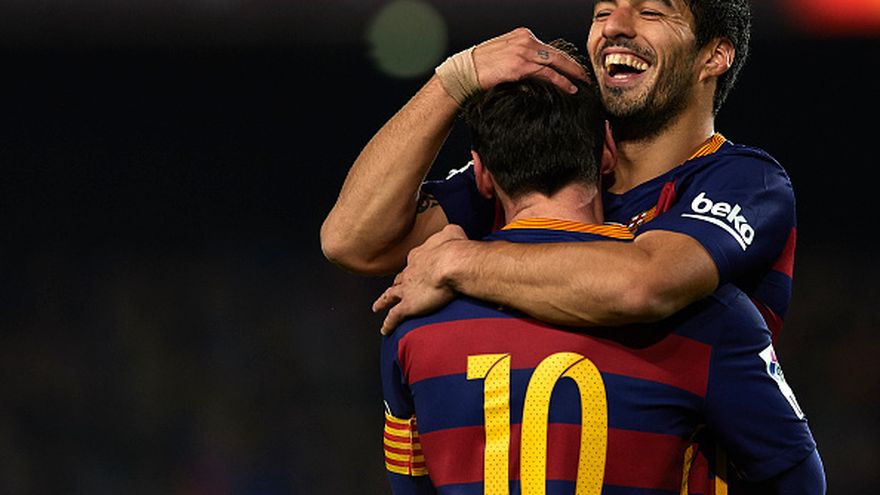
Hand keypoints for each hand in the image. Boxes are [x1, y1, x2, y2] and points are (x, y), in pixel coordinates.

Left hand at [372, 224, 467, 334]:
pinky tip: (385, 330)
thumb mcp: (453, 234)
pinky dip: (388, 324)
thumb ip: (450, 233)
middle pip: (399, 279)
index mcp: (420, 256)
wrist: (452, 263)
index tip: (416, 269)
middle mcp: (409, 272)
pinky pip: (394, 317)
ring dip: (383, 302)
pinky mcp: (407, 306)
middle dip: (396, 284)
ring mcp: (406, 290)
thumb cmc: (455, 249)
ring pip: (389, 296)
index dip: (414, 267)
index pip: (414, 262)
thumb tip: (452, 232)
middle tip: (393, 288)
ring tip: (376, 307)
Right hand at [473, 28, 589, 92]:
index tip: (572, 68)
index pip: (548, 48)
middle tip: (585, 75)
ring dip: (571, 74)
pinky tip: (570, 88)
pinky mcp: (520, 66)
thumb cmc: (479, 68)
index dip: (562, 59)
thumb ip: (520, 62)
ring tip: (581, 83)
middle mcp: (525, 40)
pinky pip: (547, 74)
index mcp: (521, 36)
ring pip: (555, 63)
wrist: (464, 71)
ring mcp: (523, 52)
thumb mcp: (503, 59)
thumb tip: (532, 79)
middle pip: (556, 53)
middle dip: (573, 65)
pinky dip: (561, 81)